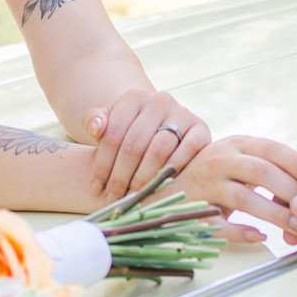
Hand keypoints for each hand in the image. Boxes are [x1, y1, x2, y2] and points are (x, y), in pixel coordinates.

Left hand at [84, 90, 211, 199]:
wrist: (163, 127)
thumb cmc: (130, 129)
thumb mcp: (109, 122)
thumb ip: (95, 121)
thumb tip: (96, 128)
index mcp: (133, 97)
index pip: (113, 134)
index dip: (102, 164)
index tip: (96, 188)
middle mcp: (159, 101)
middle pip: (134, 145)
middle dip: (121, 177)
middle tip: (114, 198)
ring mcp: (182, 113)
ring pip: (158, 151)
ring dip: (143, 179)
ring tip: (132, 197)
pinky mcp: (201, 129)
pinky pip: (187, 151)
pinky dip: (172, 171)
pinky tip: (159, 187)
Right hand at [169, 134, 296, 244]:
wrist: (162, 187)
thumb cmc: (214, 172)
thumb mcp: (239, 156)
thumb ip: (272, 160)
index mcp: (235, 144)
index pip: (270, 149)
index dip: (296, 163)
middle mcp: (219, 160)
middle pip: (261, 172)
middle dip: (291, 192)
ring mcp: (205, 185)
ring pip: (244, 198)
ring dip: (275, 214)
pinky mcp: (193, 210)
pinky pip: (218, 224)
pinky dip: (240, 231)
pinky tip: (261, 236)